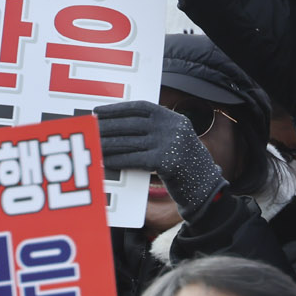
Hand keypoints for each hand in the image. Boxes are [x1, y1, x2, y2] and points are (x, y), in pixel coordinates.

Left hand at [93, 100, 228, 216]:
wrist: (206, 189)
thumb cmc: (184, 166)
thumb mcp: (175, 141)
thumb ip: (155, 131)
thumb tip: (118, 128)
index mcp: (174, 118)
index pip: (141, 107)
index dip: (117, 108)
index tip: (98, 111)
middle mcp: (173, 127)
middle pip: (132, 123)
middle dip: (107, 126)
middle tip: (89, 129)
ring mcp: (171, 144)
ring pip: (130, 142)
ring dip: (107, 144)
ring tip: (92, 144)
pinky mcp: (167, 162)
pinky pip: (135, 159)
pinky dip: (117, 159)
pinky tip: (104, 160)